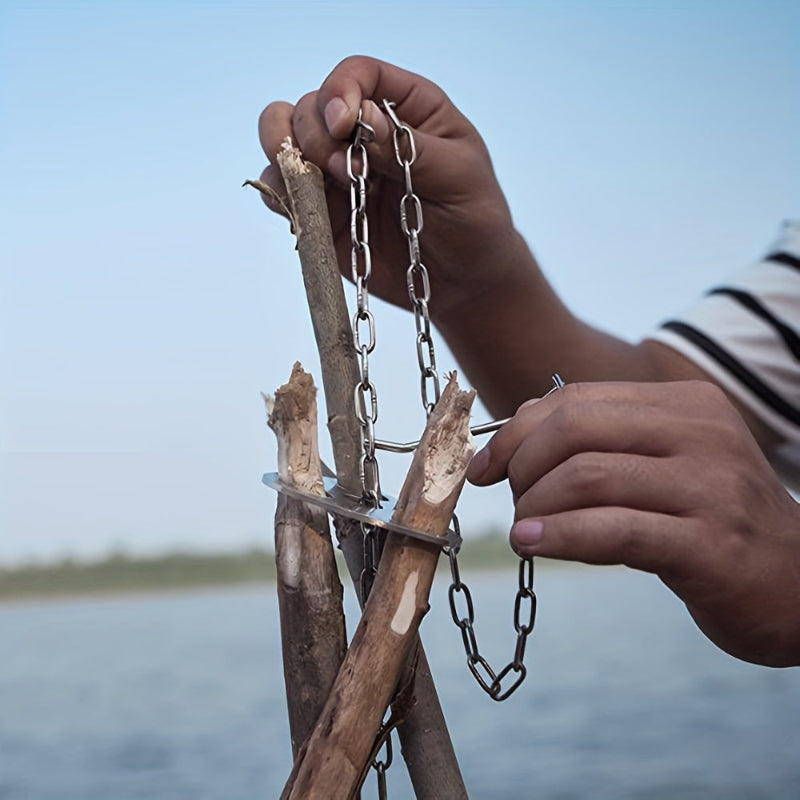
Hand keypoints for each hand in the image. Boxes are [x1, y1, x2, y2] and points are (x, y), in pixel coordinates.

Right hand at [257, 55, 524, 317]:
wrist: (463, 282)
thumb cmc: (474, 223)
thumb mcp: (459, 178)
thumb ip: (412, 148)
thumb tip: (364, 119)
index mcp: (407, 109)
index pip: (359, 75)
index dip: (341, 91)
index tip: (344, 125)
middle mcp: (365, 134)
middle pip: (312, 106)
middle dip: (315, 133)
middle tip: (345, 173)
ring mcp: (338, 172)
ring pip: (284, 138)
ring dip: (283, 152)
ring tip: (309, 181)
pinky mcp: (322, 211)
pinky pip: (282, 190)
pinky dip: (279, 193)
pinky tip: (300, 206)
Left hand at [467, 380, 799, 666]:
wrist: (798, 585)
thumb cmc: (709, 520)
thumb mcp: (662, 465)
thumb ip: (600, 443)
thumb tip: (513, 434)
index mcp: (685, 404)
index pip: (576, 400)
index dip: (515, 431)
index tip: (484, 467)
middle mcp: (702, 433)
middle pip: (574, 429)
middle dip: (521, 464)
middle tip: (509, 498)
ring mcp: (711, 487)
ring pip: (586, 477)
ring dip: (534, 505)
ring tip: (522, 528)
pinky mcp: (711, 545)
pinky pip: (613, 530)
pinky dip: (559, 535)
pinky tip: (531, 543)